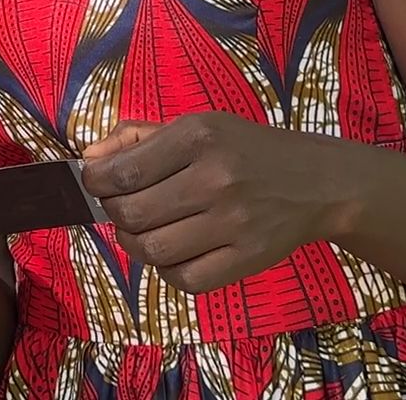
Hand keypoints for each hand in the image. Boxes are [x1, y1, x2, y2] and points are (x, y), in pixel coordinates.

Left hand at [79, 113, 344, 293]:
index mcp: (198, 136)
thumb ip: (137, 138)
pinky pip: (184, 279)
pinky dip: (166, 269)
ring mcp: (234, 222)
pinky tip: (173, 251)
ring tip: (143, 230)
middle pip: (131, 214)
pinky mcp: (248, 258)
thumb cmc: (245, 150)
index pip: (123, 172)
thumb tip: (88, 160)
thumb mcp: (197, 126)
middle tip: (123, 207)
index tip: (97, 184)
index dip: (95, 183)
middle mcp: (216, 178)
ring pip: (152, 250)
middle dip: (113, 213)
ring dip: (134, 244)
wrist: (317, 182)